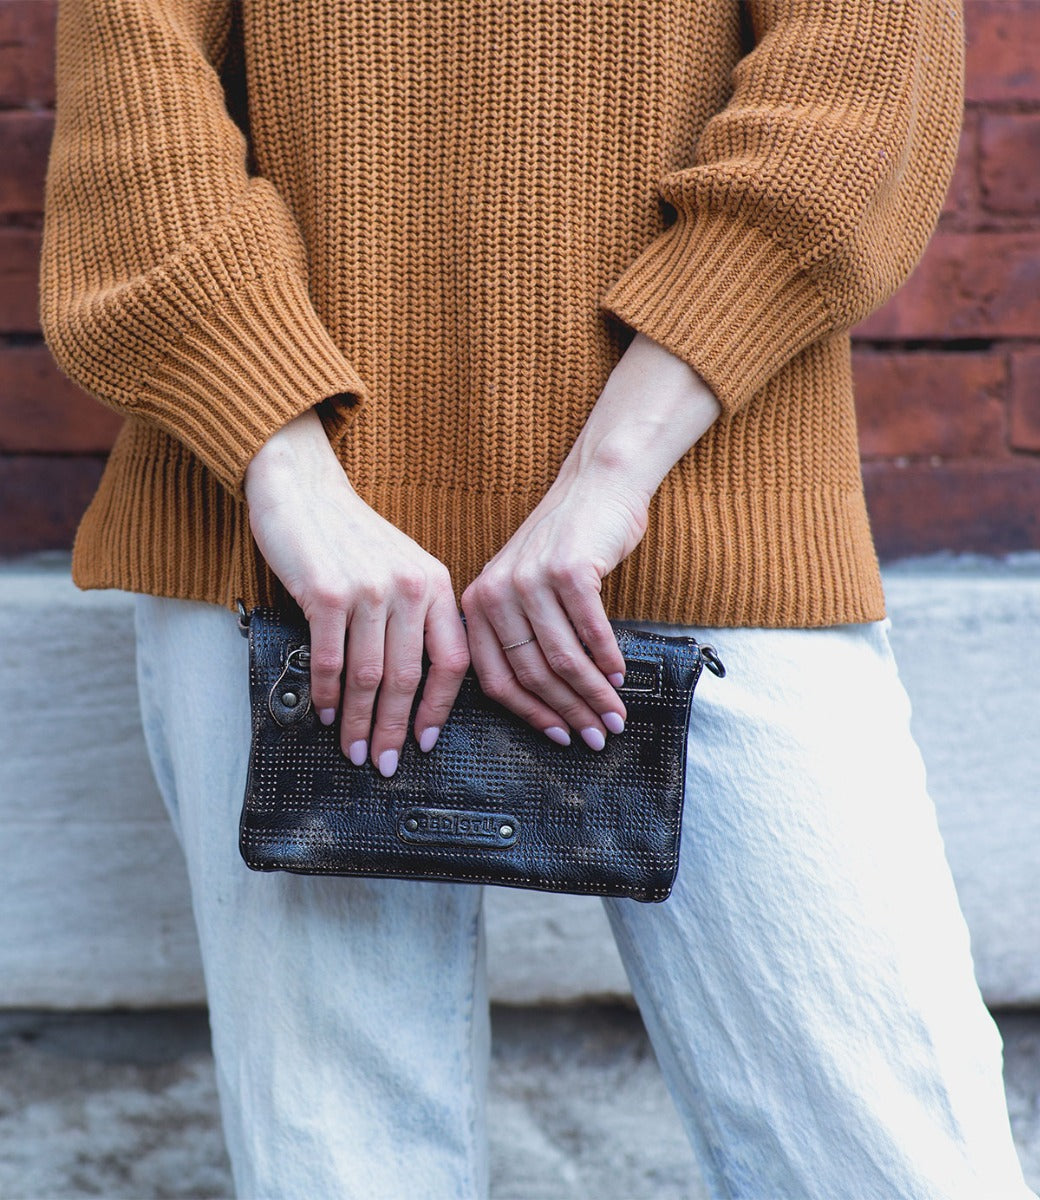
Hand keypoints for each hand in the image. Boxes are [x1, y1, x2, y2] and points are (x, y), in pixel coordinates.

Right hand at [244, 409, 468, 775]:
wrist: (301, 486)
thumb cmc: (349, 533)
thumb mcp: (402, 566)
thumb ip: (415, 615)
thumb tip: (412, 685)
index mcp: (436, 584)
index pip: (453, 660)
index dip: (440, 708)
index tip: (424, 741)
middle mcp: (411, 587)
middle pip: (410, 678)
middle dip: (396, 730)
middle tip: (384, 764)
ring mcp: (369, 590)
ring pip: (371, 677)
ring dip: (360, 722)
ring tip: (354, 750)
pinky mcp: (327, 593)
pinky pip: (332, 660)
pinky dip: (330, 695)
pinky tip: (328, 714)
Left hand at [461, 331, 721, 746]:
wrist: (595, 487)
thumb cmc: (564, 546)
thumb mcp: (524, 590)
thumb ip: (522, 636)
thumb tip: (549, 703)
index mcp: (477, 606)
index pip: (496, 680)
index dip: (531, 715)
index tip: (560, 738)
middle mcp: (495, 594)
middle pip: (532, 674)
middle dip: (569, 712)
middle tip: (598, 736)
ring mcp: (530, 581)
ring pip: (562, 659)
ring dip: (593, 694)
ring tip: (615, 716)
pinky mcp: (568, 570)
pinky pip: (590, 631)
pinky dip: (608, 659)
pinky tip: (621, 677)